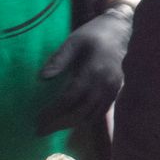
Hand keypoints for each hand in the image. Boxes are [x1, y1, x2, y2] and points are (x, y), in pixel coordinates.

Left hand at [35, 2, 134, 132]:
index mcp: (93, 72)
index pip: (69, 99)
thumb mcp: (73, 41)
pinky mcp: (116, 91)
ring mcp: (113, 90)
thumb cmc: (94, 33)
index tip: (37, 119)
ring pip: (91, 116)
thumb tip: (42, 78)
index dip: (52, 112)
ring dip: (71, 124)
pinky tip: (72, 120)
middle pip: (80, 113)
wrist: (122, 29)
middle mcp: (105, 85)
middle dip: (59, 124)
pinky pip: (100, 112)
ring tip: (53, 127)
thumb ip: (58, 59)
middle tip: (40, 130)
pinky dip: (85, 119)